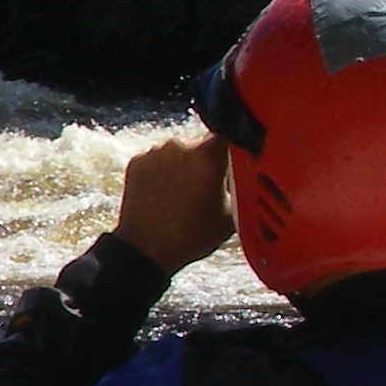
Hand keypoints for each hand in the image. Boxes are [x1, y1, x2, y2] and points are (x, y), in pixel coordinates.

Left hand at [115, 132, 234, 273]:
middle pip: (203, 143)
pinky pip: (158, 159)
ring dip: (185, 164)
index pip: (231, 136)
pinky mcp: (137, 161)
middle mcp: (179, 146)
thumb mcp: (233, 212)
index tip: (238, 160)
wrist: (147, 250)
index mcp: (208, 155)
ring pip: (179, 151)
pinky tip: (167, 193)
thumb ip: (242, 184)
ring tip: (186, 193)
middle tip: (210, 185)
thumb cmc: (192, 235)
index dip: (236, 148)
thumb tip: (248, 171)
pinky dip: (163, 170)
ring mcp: (154, 152)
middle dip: (209, 159)